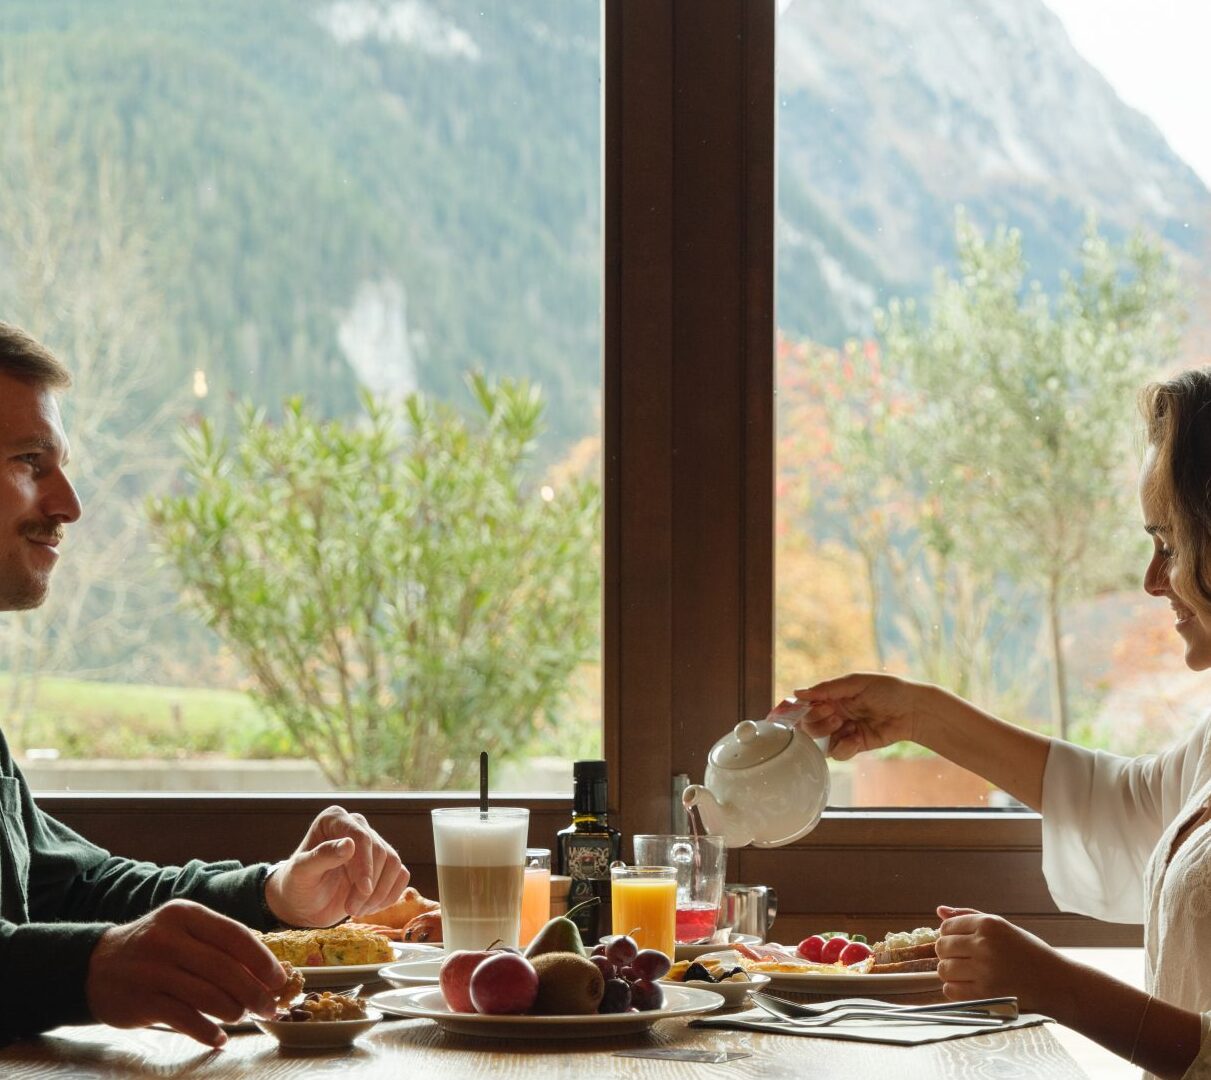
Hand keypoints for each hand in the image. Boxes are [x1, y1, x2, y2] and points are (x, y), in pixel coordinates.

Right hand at [86, 899, 285, 1046]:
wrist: (95, 967)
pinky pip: (185, 1020)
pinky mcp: (141, 1002)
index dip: (262, 959)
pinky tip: (219, 1038)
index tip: (279, 978)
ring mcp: (152, 971)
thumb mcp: (183, 929)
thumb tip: (266, 969)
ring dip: (234, 1010)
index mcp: (186, 915)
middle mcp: (168, 939)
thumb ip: (219, 943)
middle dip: (254, 991)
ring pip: (208, 995)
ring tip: (243, 1016)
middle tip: (269, 1006)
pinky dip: (208, 1032)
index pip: (234, 935)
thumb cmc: (154, 946)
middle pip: (225, 969)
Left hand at [264, 805, 409, 927]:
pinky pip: (401, 875)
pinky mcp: (383, 863)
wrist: (303, 904)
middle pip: (381, 853)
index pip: (361, 837)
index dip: (365, 864)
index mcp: (334, 819)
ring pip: (394, 864)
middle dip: (369, 887)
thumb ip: (321, 856)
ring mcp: (373, 844)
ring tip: (356, 910)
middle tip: (351, 910)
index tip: (364, 890)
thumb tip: (349, 844)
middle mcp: (356, 826)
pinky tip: (369, 907)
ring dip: (379, 894)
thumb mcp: (301, 873)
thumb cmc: (297, 885)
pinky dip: (389, 895)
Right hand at [786, 672, 926, 759]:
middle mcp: (834, 714)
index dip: (798, 710)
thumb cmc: (887, 690)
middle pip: (808, 725)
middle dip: (817, 721)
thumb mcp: (855, 682)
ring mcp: (844, 731)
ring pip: (820, 742)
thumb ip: (826, 689)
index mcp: (832, 696)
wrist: (913, 711)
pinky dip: (844, 748)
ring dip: (828, 734)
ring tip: (846, 725)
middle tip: (835, 715)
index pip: (805, 705)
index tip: (799, 712)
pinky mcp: (855, 745)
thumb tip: (797, 693)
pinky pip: (838, 753)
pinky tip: (856, 739)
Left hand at [935, 905, 1066, 1012]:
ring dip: (950, 973)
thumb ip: (969, 917)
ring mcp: (984, 971)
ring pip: (943, 969)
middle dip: (948, 954)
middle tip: (965, 960)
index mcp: (989, 924)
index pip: (946, 927)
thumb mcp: (1003, 927)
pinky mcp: (985, 995)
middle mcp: (984, 945)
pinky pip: (950, 991)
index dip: (949, 936)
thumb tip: (939, 911)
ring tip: (968, 974)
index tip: (962, 944)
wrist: (1057, 983)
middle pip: (941, 947)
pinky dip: (955, 990)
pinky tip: (970, 987)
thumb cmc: (1028, 952)